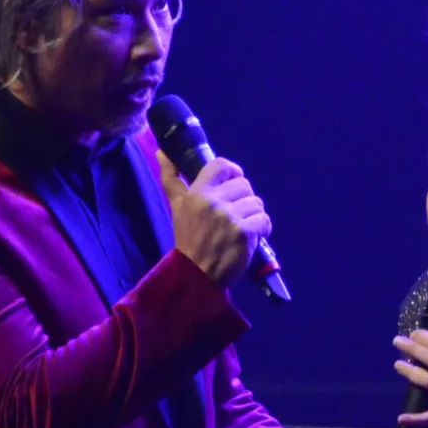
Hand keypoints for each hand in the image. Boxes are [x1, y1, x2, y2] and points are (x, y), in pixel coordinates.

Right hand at [157, 151, 271, 287]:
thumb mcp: (176, 207)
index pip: (222, 165)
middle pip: (244, 185)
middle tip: (234, 216)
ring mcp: (230, 217)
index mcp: (197, 193)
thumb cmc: (188, 240)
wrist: (195, 275)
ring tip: (240, 229)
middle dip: (243, 200)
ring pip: (257, 203)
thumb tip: (162, 152)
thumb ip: (171, 178)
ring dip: (253, 216)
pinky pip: (265, 220)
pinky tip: (250, 238)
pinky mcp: (244, 233)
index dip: (233, 172)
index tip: (232, 185)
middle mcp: (213, 202)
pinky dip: (262, 230)